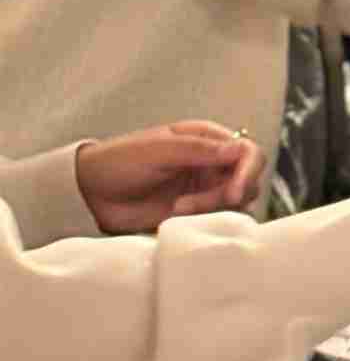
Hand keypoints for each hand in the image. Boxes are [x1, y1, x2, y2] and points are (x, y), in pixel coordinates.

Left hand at [76, 122, 264, 231]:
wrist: (90, 194)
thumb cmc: (121, 161)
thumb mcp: (158, 150)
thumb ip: (198, 150)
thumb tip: (238, 151)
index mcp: (207, 139)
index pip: (247, 152)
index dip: (247, 171)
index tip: (234, 193)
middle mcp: (211, 163)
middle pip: (246, 181)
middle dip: (224, 195)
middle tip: (188, 205)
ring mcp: (203, 189)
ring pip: (234, 204)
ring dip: (210, 210)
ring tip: (175, 209)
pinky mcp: (193, 213)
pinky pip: (215, 220)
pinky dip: (204, 222)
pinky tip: (176, 218)